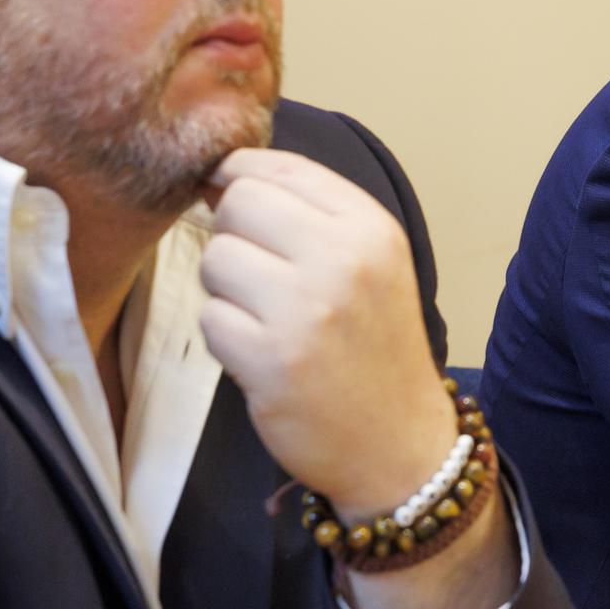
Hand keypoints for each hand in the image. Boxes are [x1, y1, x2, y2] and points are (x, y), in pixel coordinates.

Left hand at [198, 148, 453, 512]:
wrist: (399, 442)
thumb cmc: (375, 347)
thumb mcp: (372, 263)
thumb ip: (311, 213)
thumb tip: (223, 177)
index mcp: (371, 227)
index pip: (279, 166)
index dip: (240, 178)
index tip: (238, 206)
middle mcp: (344, 259)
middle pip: (239, 203)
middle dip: (234, 236)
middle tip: (259, 276)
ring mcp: (307, 309)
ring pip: (216, 259)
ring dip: (226, 290)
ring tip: (265, 319)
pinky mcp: (272, 359)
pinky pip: (210, 318)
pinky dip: (226, 338)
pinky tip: (260, 355)